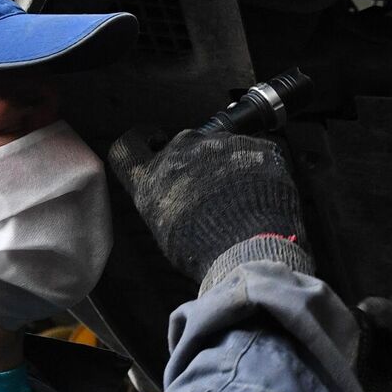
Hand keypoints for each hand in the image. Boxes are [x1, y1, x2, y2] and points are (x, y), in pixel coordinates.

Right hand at [107, 128, 309, 282]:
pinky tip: (264, 194)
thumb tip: (178, 202)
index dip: (143, 142)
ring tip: (244, 199)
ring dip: (232, 165)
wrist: (248, 246)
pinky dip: (261, 168)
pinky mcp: (253, 145)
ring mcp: (218, 143)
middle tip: (215, 191)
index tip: (155, 143)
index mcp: (152, 176)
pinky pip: (257, 151)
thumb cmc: (204, 249)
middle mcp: (181, 151)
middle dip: (199, 161)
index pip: (127, 148)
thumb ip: (165, 204)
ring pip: (224, 146)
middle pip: (186, 144)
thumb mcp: (167, 233)